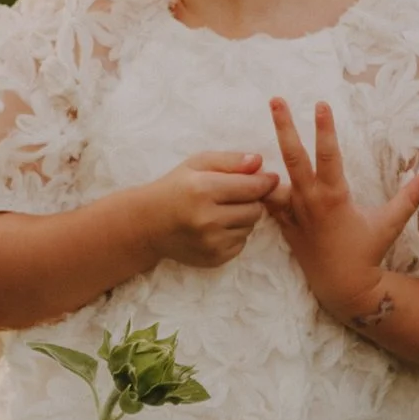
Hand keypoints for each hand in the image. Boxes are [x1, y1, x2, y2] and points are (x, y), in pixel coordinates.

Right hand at [137, 150, 285, 271]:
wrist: (148, 224)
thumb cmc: (175, 187)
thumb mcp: (197, 164)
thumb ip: (230, 161)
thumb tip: (260, 162)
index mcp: (203, 190)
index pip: (252, 188)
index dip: (265, 182)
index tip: (270, 178)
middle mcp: (207, 219)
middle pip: (256, 209)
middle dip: (252, 200)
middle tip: (236, 195)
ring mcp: (211, 242)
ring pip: (250, 227)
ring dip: (243, 218)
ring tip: (222, 211)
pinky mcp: (214, 258)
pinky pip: (241, 243)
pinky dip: (235, 234)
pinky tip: (217, 227)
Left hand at [268, 97, 418, 330]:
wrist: (342, 285)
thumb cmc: (367, 252)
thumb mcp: (391, 224)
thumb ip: (410, 197)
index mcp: (334, 196)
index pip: (329, 154)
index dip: (325, 128)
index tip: (321, 104)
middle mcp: (310, 200)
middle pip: (293, 156)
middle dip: (284, 126)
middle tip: (275, 100)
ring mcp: (294, 212)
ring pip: (272, 179)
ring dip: (261, 159)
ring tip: (248, 134)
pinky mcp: (284, 224)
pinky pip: (267, 202)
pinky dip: (258, 188)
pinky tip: (244, 171)